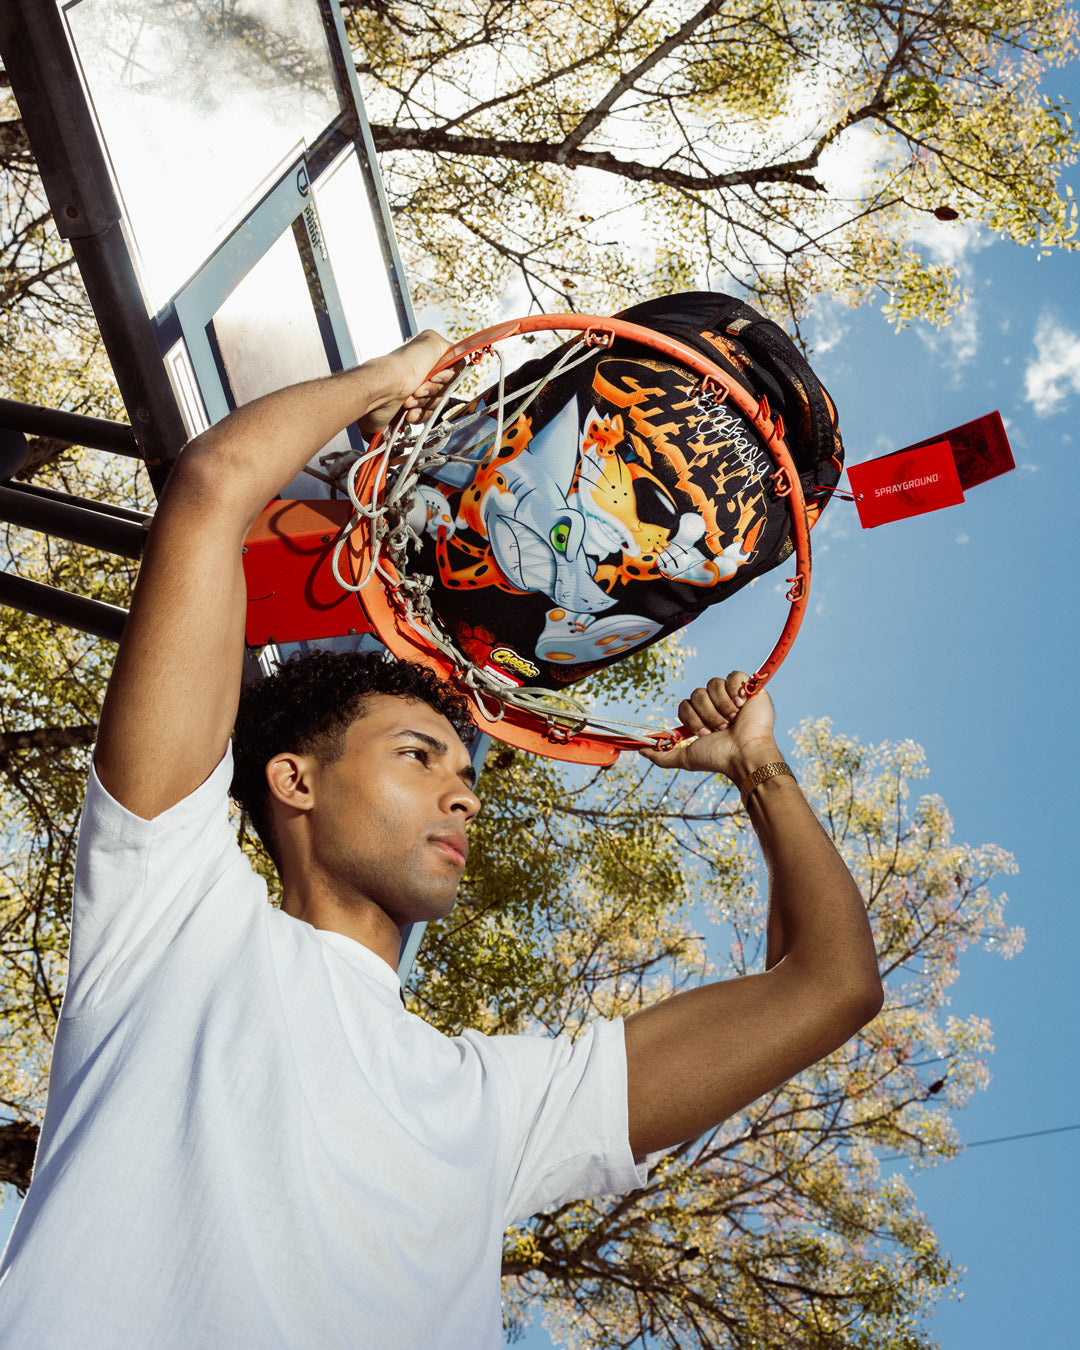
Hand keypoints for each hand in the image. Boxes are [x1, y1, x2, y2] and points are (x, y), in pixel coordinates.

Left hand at [357, 329, 457, 437]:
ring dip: (425, 405)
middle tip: (418, 389)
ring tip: (408, 401)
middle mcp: (423, 374)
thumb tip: (459, 355)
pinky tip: (408, 413)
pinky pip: (427, 417)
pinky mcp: (410, 409)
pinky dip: (419, 416)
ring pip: (437, 405)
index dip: (447, 377)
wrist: (381, 392)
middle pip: (447, 390)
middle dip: (434, 392)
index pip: (453, 371)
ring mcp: (417, 392)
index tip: (435, 376)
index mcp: (429, 359)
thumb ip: (451, 347)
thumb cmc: (404, 367)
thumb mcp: (431, 342)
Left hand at [640, 671, 779, 781]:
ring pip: (713, 684)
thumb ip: (663, 756)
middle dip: (707, 714)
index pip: (685, 704)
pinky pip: (734, 676)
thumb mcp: (686, 758)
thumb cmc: (719, 757)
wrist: (745, 754)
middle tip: (721, 728)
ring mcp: (734, 695)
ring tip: (733, 720)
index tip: (704, 734)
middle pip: (697, 694)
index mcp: (704, 718)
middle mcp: (717, 705)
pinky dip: (735, 691)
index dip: (692, 718)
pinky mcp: (750, 688)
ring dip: (721, 706)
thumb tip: (641, 750)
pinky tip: (742, 706)